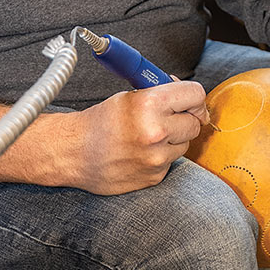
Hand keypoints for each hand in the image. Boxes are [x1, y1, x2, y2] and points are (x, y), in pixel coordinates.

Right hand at [67, 81, 209, 194]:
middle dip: (184, 119)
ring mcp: (157, 157)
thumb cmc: (100, 121)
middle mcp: (157, 131)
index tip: (191, 102)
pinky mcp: (154, 176)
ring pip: (185, 144)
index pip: (196, 95)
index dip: (194, 98)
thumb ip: (161, 93)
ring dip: (172, 140)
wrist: (73, 153)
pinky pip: (171, 162)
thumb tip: (189, 96)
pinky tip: (139, 152)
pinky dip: (160, 156)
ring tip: (146, 137)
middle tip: (167, 118)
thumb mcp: (129, 96)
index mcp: (151, 103)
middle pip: (195, 123)